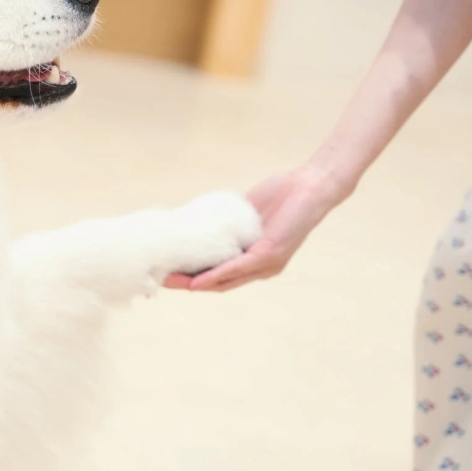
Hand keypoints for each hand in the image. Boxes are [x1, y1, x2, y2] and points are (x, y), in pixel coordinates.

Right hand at [164, 165, 346, 292]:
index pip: (218, 275)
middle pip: (217, 284)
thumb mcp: (246, 212)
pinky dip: (216, 275)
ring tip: (172, 283)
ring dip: (196, 284)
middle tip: (161, 280)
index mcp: (254, 260)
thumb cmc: (282, 195)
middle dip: (187, 284)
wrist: (310, 186)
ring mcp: (266, 264)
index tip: (166, 271)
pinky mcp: (271, 254)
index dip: (191, 277)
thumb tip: (200, 217)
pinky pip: (239, 268)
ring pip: (225, 280)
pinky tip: (198, 280)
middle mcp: (261, 268)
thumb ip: (227, 222)